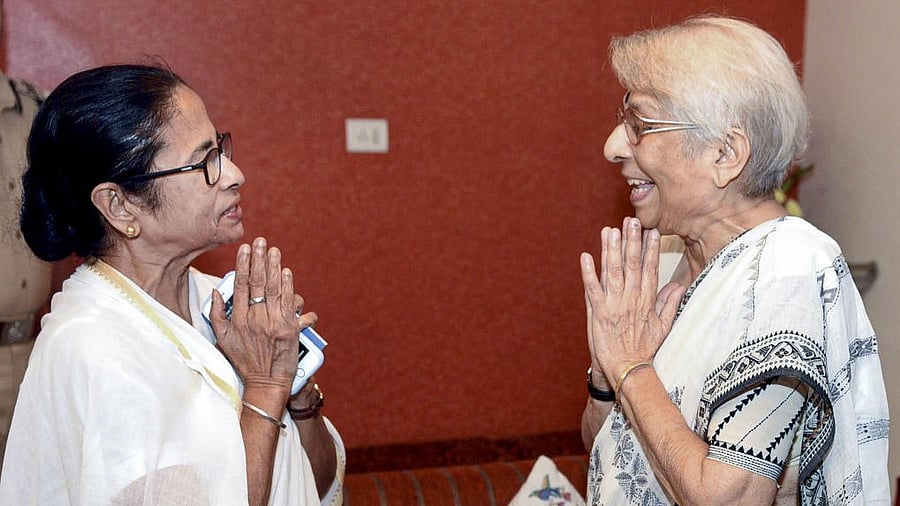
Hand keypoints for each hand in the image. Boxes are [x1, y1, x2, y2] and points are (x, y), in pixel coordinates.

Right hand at [210, 237, 316, 389]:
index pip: (240, 286)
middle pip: (257, 283)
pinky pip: (288, 303)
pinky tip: (286, 272)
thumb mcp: (223, 339)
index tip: (244, 249)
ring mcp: (272, 323)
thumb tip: (216, 292)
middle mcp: (254, 319)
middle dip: (258, 259)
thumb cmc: (245, 361)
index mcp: (238, 319)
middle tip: (260, 242)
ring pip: (273, 289)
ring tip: (274, 250)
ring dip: (274, 267)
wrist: (266, 383)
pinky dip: (288, 286)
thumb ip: (217, 315)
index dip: (243, 265)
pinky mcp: (289, 329)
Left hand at [580, 217, 684, 384]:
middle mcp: (631, 298)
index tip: (652, 231)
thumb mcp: (663, 327)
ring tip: (610, 230)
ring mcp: (613, 304)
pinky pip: (592, 288)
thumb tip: (679, 285)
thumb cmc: (644, 349)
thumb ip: (670, 304)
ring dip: (610, 250)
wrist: (626, 369)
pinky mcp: (597, 312)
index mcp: (647, 300)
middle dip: (631, 241)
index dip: (651, 249)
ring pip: (612, 271)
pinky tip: (585, 256)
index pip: (651, 269)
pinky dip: (588, 272)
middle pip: (632, 265)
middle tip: (631, 221)